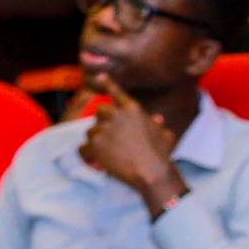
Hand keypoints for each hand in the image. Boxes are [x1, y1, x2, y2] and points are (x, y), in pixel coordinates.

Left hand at [79, 79, 188, 213]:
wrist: (151, 172)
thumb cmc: (161, 154)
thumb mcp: (164, 135)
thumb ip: (158, 126)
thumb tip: (158, 120)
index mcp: (133, 109)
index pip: (117, 92)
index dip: (107, 83)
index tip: (99, 77)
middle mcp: (116, 115)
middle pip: (100, 111)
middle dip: (102, 122)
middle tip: (109, 137)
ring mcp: (104, 129)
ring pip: (91, 131)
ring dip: (97, 141)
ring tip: (107, 154)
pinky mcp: (96, 144)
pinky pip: (84, 148)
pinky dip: (87, 155)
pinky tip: (94, 161)